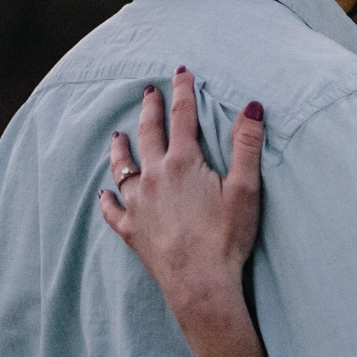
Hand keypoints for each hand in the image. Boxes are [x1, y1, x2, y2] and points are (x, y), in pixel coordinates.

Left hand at [99, 68, 269, 356]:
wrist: (199, 284)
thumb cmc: (226, 238)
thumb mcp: (245, 189)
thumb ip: (247, 145)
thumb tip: (252, 106)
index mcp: (183, 163)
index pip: (182, 117)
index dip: (183, 92)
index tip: (181, 72)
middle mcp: (154, 178)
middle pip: (149, 135)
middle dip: (150, 110)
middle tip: (148, 92)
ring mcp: (138, 205)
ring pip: (123, 168)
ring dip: (121, 149)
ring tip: (118, 136)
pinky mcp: (132, 231)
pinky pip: (114, 210)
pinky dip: (108, 199)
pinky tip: (105, 194)